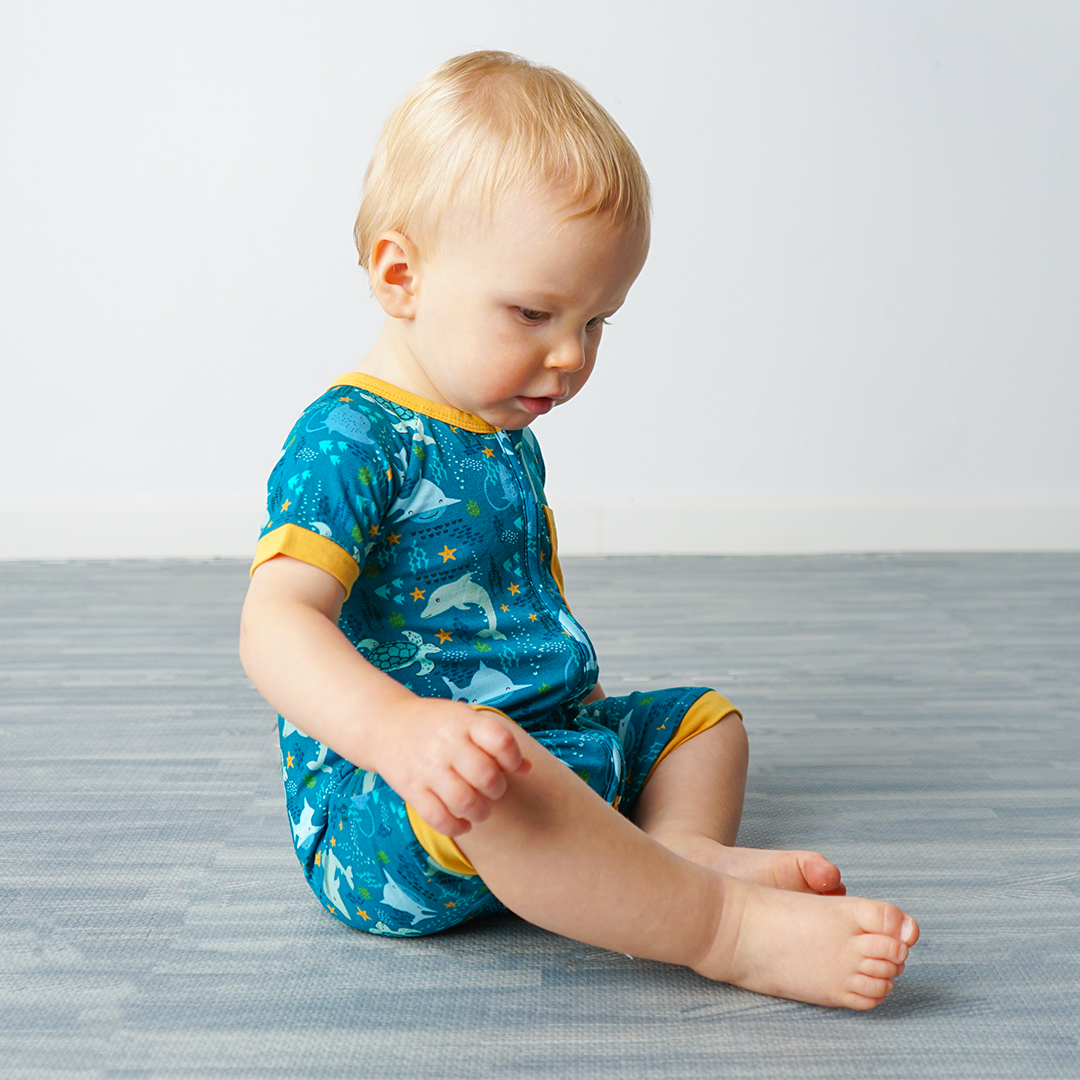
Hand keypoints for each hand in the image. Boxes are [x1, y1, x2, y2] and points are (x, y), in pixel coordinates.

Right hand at [374, 698, 530, 837]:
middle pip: (485, 775)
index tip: (509, 765)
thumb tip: (527, 768)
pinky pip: (438, 818)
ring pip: (464, 801)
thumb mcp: (466, 720)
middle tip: (492, 789)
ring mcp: (427, 768)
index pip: (500, 740)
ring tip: (480, 808)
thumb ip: (496, 740)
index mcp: (464, 721)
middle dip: (497, 789)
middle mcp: (446, 744)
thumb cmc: (436, 725)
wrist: (385, 724)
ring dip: (480, 812)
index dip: (513, 758)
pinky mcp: (411, 790)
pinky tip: (463, 823)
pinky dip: (457, 827)